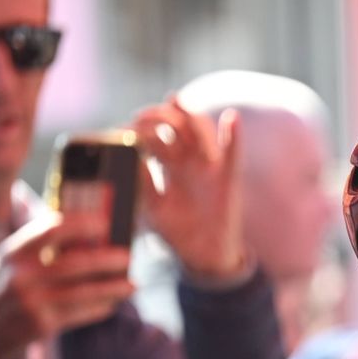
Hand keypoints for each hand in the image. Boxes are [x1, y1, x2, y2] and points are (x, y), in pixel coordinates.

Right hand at [0, 211, 133, 358]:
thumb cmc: (7, 286)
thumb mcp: (13, 261)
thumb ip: (42, 248)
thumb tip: (91, 237)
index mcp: (15, 252)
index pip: (52, 230)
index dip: (82, 224)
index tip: (104, 222)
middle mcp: (23, 276)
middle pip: (76, 263)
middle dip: (107, 259)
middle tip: (128, 257)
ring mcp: (33, 302)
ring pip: (84, 292)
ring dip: (113, 288)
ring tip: (132, 285)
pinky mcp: (42, 325)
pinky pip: (81, 313)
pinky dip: (101, 308)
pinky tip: (112, 303)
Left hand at [132, 96, 245, 279]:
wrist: (204, 255)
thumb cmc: (177, 230)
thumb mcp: (152, 207)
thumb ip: (142, 183)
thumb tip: (129, 158)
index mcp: (170, 165)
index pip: (155, 135)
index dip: (139, 128)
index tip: (123, 129)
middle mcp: (190, 161)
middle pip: (175, 125)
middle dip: (157, 115)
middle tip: (142, 117)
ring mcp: (209, 167)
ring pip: (200, 130)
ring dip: (187, 114)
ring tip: (175, 103)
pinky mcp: (228, 180)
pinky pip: (233, 155)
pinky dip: (234, 136)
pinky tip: (232, 118)